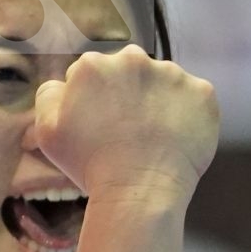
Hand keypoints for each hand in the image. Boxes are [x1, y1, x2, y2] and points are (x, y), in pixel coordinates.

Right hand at [32, 46, 219, 200]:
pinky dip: (187, 115)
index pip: (94, 74)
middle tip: (128, 132)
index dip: (95, 101)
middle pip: (129, 72)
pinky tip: (175, 138)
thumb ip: (49, 95)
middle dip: (127, 94)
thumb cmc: (89, 166)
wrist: (138, 192)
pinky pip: (193, 98)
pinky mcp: (202, 92)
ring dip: (158, 102)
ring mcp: (172, 74)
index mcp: (93, 65)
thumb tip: (65, 82)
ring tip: (152, 138)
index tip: (101, 126)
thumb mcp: (48, 131)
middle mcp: (133, 59)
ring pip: (162, 82)